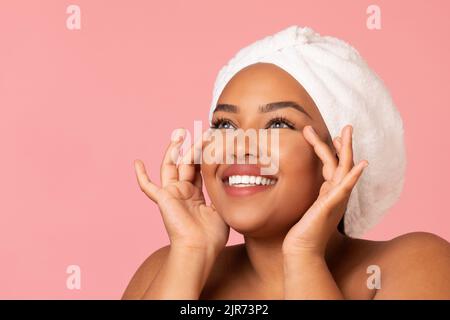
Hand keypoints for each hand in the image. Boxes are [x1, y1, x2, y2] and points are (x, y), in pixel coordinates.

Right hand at [134, 129, 229, 256]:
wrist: (200, 248)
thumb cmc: (212, 235)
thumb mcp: (221, 209)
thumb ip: (220, 192)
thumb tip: (228, 178)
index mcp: (196, 195)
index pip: (198, 169)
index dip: (203, 155)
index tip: (211, 140)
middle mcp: (183, 192)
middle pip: (185, 163)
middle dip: (191, 147)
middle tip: (198, 131)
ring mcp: (172, 194)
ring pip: (170, 166)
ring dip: (173, 150)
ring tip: (179, 133)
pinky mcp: (163, 199)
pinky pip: (148, 187)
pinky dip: (141, 175)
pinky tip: (137, 163)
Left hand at [282, 124, 367, 256]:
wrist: (301, 249)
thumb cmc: (302, 231)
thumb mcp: (305, 206)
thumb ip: (308, 195)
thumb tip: (300, 184)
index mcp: (328, 192)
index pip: (333, 166)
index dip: (331, 149)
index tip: (329, 136)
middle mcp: (335, 194)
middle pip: (342, 164)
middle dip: (343, 144)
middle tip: (346, 126)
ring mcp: (335, 200)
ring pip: (344, 170)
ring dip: (347, 150)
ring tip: (347, 133)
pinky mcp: (331, 207)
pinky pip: (344, 189)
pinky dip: (353, 176)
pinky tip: (360, 164)